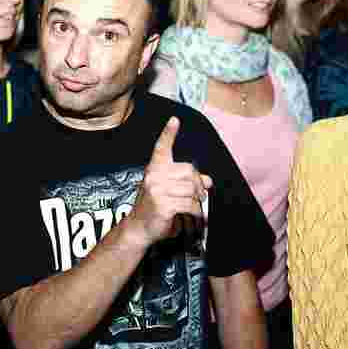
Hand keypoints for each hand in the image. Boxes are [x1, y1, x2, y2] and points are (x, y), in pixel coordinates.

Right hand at [128, 117, 212, 246]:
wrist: (139, 228)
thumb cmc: (154, 207)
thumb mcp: (168, 190)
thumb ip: (186, 182)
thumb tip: (208, 180)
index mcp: (154, 169)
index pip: (161, 147)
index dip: (168, 133)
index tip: (175, 120)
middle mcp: (154, 176)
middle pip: (189, 171)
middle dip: (198, 185)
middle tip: (199, 195)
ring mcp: (157, 190)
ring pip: (192, 190)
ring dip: (198, 201)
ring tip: (194, 207)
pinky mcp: (163, 205)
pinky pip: (190, 205)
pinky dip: (196, 213)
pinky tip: (193, 216)